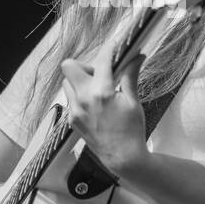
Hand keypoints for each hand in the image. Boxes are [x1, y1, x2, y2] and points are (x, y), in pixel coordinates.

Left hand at [60, 52, 149, 177]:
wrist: (122, 157)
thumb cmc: (132, 130)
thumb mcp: (133, 101)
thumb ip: (130, 76)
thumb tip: (137, 56)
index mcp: (101, 92)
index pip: (101, 60)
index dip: (110, 49)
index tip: (115, 46)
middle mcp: (83, 99)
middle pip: (69, 66)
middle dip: (84, 64)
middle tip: (100, 73)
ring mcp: (75, 110)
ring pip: (67, 83)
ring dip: (80, 80)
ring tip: (97, 89)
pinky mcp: (72, 120)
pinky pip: (70, 99)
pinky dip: (79, 95)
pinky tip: (95, 104)